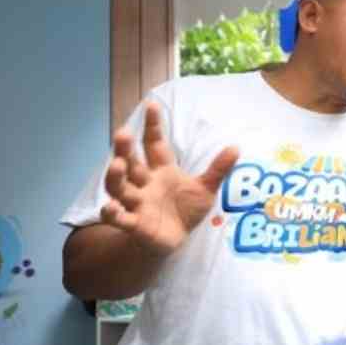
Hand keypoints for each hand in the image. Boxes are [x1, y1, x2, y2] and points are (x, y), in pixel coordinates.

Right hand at [101, 102, 238, 259]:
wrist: (177, 239)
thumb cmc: (186, 209)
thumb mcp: (206, 189)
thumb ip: (218, 169)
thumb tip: (236, 146)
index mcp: (162, 169)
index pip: (154, 143)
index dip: (153, 125)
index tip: (151, 105)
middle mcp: (145, 183)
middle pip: (131, 163)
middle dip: (125, 149)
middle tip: (123, 133)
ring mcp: (137, 203)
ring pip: (119, 187)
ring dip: (115, 176)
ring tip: (116, 164)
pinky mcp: (134, 224)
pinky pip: (119, 218)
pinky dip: (112, 213)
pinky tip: (109, 207)